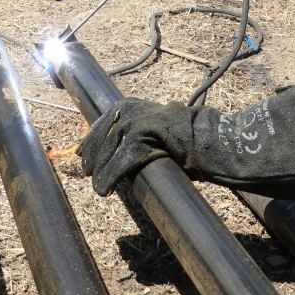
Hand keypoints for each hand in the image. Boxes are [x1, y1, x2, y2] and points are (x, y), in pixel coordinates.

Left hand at [78, 85, 294, 204]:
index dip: (89, 139)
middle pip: (100, 134)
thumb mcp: (159, 133)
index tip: (78, 153)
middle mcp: (133, 110)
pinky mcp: (146, 138)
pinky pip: (120, 161)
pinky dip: (110, 176)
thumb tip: (115, 151)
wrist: (217, 142)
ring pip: (108, 149)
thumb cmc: (191, 142)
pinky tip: (104, 189)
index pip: (103, 121)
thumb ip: (139, 137)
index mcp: (134, 105)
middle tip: (84, 171)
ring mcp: (139, 122)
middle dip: (90, 155)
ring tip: (98, 185)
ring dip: (99, 169)